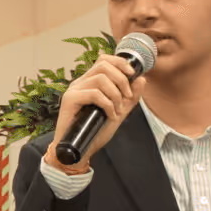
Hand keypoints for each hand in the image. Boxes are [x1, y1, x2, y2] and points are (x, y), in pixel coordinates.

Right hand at [50, 54, 145, 171]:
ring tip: (118, 110)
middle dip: (122, 80)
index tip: (132, 74)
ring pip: (100, 79)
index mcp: (90, 82)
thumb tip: (141, 79)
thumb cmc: (95, 132)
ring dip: (116, 95)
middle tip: (128, 97)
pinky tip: (110, 116)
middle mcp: (80, 83)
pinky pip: (94, 94)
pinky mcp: (69, 100)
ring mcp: (73, 90)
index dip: (120, 62)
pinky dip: (108, 105)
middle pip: (103, 65)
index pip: (103, 60)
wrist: (80, 151)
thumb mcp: (119, 113)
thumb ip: (130, 98)